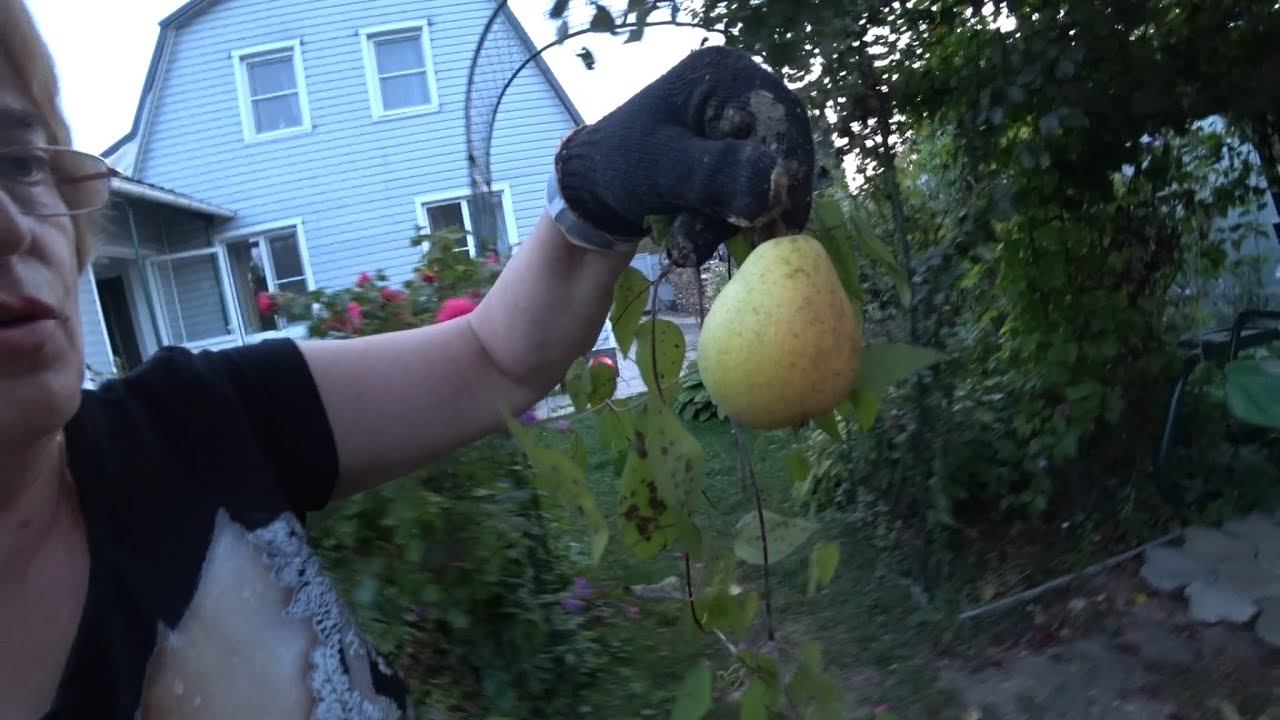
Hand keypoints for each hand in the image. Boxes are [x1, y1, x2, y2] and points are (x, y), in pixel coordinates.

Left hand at [554, 46, 814, 266]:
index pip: (782, 117)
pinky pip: (745, 194)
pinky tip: (689, 232)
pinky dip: (722, 221)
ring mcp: (729, 129)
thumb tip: (775, 185)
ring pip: (762, 179)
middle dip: (754, 201)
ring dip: (730, 218)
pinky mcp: (723, 161)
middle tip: (742, 239)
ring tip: (687, 236)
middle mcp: (734, 94)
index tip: (785, 216)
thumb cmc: (617, 167)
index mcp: (722, 74)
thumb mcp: (665, 169)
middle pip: (777, 151)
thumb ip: (718, 173)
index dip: (792, 168)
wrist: (585, 193)